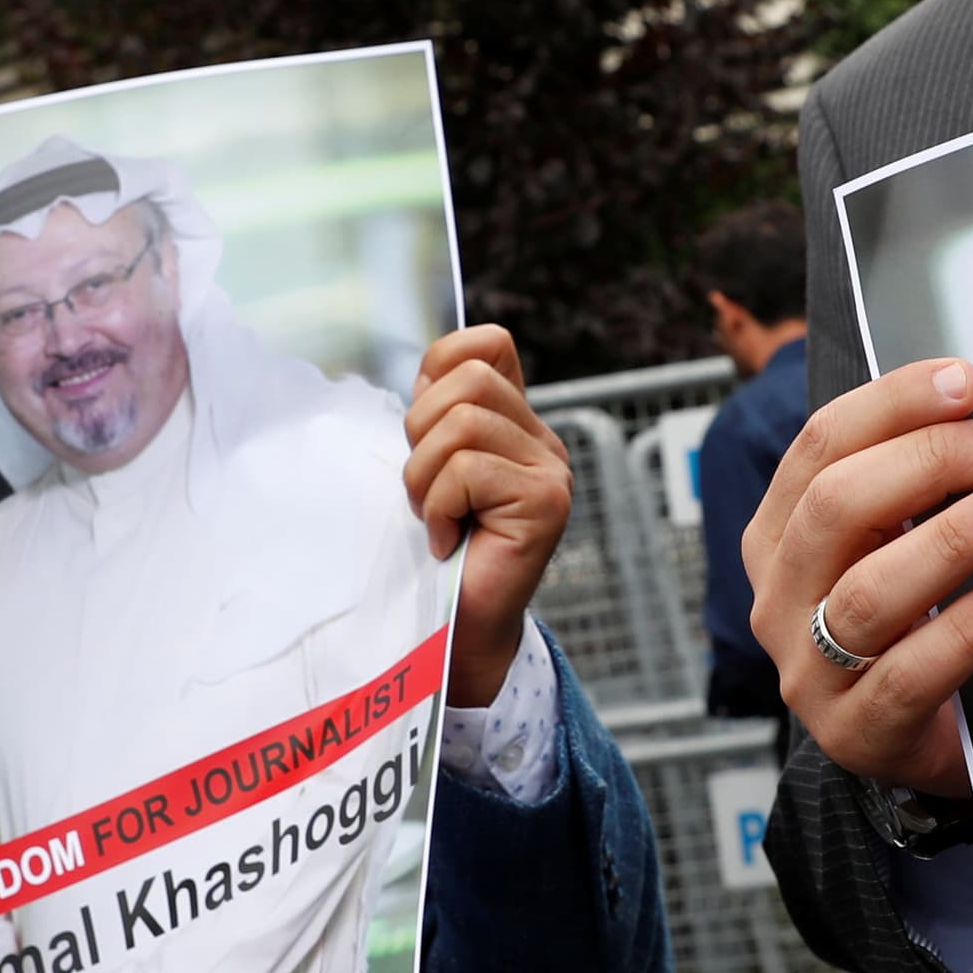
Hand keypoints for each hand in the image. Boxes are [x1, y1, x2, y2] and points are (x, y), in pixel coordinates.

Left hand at [405, 325, 572, 707]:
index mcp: (516, 423)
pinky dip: (438, 508)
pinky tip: (447, 541)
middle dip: (421, 433)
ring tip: (436, 518)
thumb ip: (437, 419)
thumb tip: (424, 371)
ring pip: (462, 424)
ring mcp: (551, 470)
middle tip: (426, 491)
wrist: (459, 629)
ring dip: (425, 478)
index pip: (488, 344)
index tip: (425, 431)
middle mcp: (542, 440)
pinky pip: (467, 471)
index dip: (440, 369)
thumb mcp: (430, 468)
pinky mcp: (546, 502)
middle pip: (467, 379)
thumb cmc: (438, 551)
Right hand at [739, 358, 972, 797]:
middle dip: (927, 462)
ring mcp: (810, 673)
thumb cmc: (915, 625)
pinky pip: (908, 676)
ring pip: (866, 592)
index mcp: (778, 536)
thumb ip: (914, 486)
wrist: (923, 744)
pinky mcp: (858, 732)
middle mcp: (779, 600)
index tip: (965, 382)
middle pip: (836, 509)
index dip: (892, 405)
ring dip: (950, 539)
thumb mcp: (894, 544)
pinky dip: (966, 630)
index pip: (819, 448)